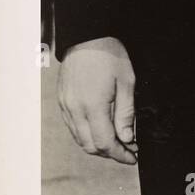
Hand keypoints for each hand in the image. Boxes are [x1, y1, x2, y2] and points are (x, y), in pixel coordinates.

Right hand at [57, 36, 137, 164]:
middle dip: (110, 153)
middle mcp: (75, 110)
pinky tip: (99, 128)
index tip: (132, 157)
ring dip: (97, 145)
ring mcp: (66, 107)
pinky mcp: (62, 102)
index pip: (105, 143)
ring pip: (80, 139)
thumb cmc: (109, 56)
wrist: (87, 37)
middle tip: (127, 149)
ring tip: (116, 141)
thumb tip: (127, 138)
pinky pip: (73, 127)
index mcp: (93, 106)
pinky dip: (86, 134)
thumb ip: (126, 113)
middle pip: (90, 146)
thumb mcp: (127, 82)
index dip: (120, 154)